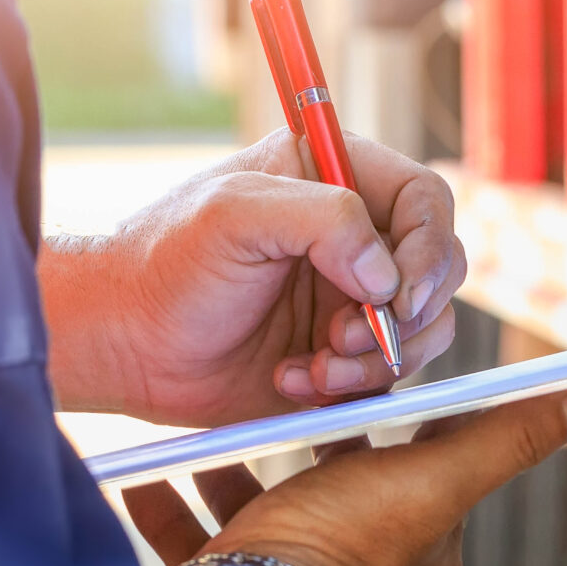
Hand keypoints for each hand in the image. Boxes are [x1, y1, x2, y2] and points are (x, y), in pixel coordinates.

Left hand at [40, 130, 467, 426]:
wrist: (125, 344)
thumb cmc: (165, 264)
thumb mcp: (233, 214)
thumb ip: (323, 218)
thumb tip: (387, 273)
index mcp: (335, 176)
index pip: (426, 200)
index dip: (429, 247)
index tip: (398, 294)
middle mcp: (356, 235)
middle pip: (441, 268)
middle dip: (405, 313)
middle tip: (344, 335)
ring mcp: (354, 296)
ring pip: (426, 329)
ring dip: (377, 359)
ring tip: (315, 367)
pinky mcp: (345, 354)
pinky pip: (388, 376)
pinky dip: (351, 389)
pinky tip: (292, 382)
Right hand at [122, 386, 566, 565]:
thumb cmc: (342, 546)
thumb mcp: (432, 476)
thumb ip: (507, 435)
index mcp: (420, 546)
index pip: (413, 455)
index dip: (385, 405)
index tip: (351, 360)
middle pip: (332, 479)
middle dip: (296, 430)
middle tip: (270, 384)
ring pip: (261, 509)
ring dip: (229, 464)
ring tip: (200, 428)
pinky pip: (202, 542)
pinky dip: (175, 504)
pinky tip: (149, 472)